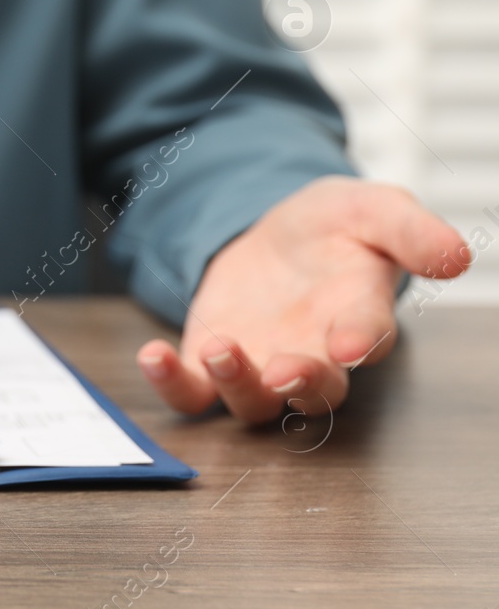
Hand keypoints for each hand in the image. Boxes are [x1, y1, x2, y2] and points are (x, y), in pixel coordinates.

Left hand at [135, 176, 467, 423]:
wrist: (276, 233)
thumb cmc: (335, 227)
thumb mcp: (373, 207)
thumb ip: (412, 230)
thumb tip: (457, 254)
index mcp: (360, 316)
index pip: (368, 338)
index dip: (362, 341)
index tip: (350, 342)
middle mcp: (313, 354)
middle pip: (317, 391)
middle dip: (304, 383)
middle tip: (288, 369)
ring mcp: (261, 364)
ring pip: (254, 401)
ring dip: (237, 382)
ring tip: (219, 347)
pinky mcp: (211, 363)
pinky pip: (193, 394)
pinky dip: (172, 384)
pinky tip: (152, 354)